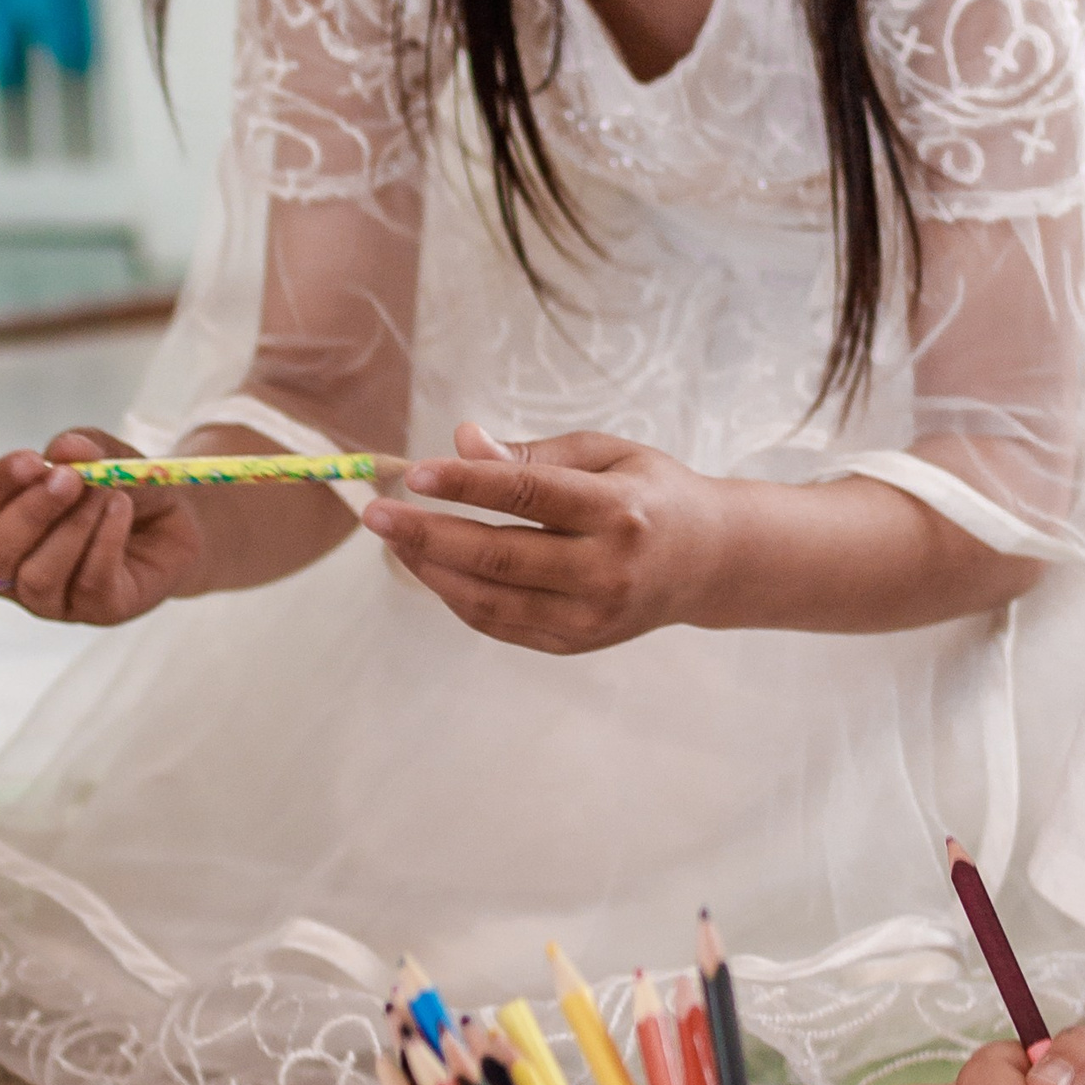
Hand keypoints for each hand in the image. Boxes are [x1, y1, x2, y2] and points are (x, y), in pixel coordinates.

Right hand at [0, 430, 203, 626]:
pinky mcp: (97, 611)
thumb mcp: (105, 455)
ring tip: (107, 493)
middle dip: (30, 512)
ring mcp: (54, 598)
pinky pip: (90, 584)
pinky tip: (121, 510)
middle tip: (70, 478)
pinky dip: (106, 541)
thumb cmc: (123, 489)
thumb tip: (64, 447)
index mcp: (0, 527)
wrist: (179, 520)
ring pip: (38, 577)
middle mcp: (16, 570)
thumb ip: (84, 449)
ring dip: (74, 527)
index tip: (31, 459)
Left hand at [363, 426, 729, 653]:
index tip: (414, 472)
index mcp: (618, 510)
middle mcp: (606, 569)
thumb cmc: (650, 493)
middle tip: (377, 514)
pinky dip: (457, 598)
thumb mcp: (606, 455)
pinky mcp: (575, 643)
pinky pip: (500, 624)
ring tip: (394, 540)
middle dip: (427, 534)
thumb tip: (462, 442)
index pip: (528, 495)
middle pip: (498, 555)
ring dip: (430, 571)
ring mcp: (591, 615)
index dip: (465, 484)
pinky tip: (431, 568)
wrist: (708, 561)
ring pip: (490, 600)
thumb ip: (532, 455)